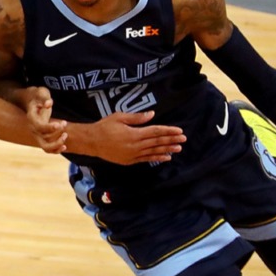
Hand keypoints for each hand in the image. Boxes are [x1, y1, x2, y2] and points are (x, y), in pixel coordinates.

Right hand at [24, 86, 67, 152]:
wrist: (31, 100)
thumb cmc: (37, 95)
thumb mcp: (40, 92)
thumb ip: (44, 97)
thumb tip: (49, 104)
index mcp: (31, 118)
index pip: (39, 127)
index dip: (49, 128)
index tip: (59, 124)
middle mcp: (33, 128)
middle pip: (42, 141)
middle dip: (55, 140)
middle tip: (64, 130)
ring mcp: (37, 134)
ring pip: (45, 147)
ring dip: (57, 144)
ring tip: (65, 134)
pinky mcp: (42, 136)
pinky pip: (48, 148)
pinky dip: (56, 150)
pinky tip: (64, 146)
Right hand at [66, 110, 185, 164]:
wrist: (91, 142)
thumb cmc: (104, 126)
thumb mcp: (119, 117)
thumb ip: (137, 117)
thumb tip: (152, 114)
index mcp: (133, 134)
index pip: (155, 132)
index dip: (168, 131)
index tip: (179, 131)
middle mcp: (135, 146)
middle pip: (157, 142)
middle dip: (171, 140)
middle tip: (184, 139)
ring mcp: (132, 155)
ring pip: (153, 152)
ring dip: (167, 150)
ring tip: (178, 148)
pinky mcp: (129, 161)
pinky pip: (146, 159)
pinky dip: (157, 158)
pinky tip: (166, 157)